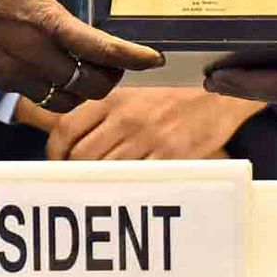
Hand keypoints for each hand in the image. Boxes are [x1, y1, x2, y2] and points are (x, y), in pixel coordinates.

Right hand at [0, 0, 157, 106]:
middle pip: (90, 87)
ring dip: (81, 91)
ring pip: (64, 101)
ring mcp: (14, 73)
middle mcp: (35, 56)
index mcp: (48, 23)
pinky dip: (52, 90)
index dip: (135, 59)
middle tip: (113, 62)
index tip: (153, 59)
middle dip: (110, 78)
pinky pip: (35, 96)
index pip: (105, 51)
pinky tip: (49, 68)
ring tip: (84, 70)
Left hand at [30, 83, 267, 163]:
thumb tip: (72, 134)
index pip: (66, 128)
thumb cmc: (174, 91)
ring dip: (98, 182)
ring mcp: (150, 138)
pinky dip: (129, 186)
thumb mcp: (133, 89)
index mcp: (113, 98)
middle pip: (82, 156)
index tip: (56, 162)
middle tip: (75, 180)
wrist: (221, 91)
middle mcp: (126, 118)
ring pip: (107, 171)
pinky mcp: (173, 155)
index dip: (54, 152)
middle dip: (74, 173)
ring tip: (99, 186)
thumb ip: (104, 108)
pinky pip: (140, 178)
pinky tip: (129, 188)